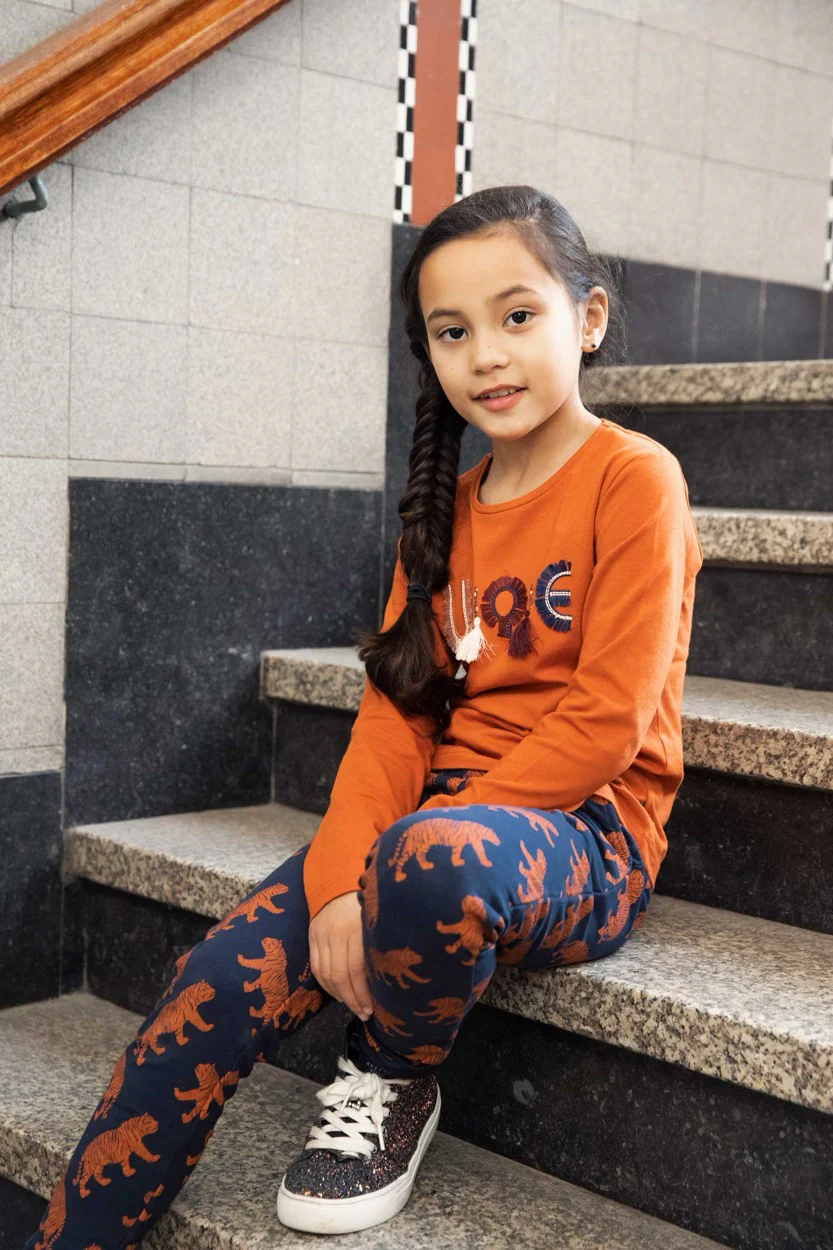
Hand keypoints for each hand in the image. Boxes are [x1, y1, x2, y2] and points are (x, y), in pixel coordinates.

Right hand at [309, 891, 373, 1020]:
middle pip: (341, 975)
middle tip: (365, 1013)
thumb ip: (376, 945)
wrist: (337, 884)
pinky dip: (327, 986)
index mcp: (356, 928)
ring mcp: (321, 936)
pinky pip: (317, 969)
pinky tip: (339, 994)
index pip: (357, 968)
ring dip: (341, 996)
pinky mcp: (311, 938)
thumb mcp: (374, 921)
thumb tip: (386, 979)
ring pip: (327, 975)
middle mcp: (336, 933)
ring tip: (354, 1007)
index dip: (364, 992)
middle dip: (354, 999)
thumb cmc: (364, 905)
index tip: (374, 1008)